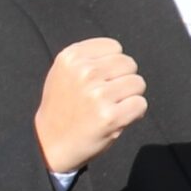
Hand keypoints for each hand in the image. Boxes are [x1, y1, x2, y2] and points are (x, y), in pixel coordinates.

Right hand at [34, 38, 147, 175]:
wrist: (49, 143)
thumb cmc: (63, 107)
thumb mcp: (64, 72)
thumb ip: (89, 58)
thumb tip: (120, 53)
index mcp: (71, 57)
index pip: (115, 47)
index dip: (112, 65)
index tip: (99, 80)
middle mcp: (84, 72)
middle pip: (129, 63)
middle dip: (123, 79)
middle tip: (105, 97)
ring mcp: (97, 94)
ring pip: (138, 83)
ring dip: (130, 96)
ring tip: (109, 107)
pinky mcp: (109, 116)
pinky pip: (141, 104)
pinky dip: (134, 113)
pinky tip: (116, 119)